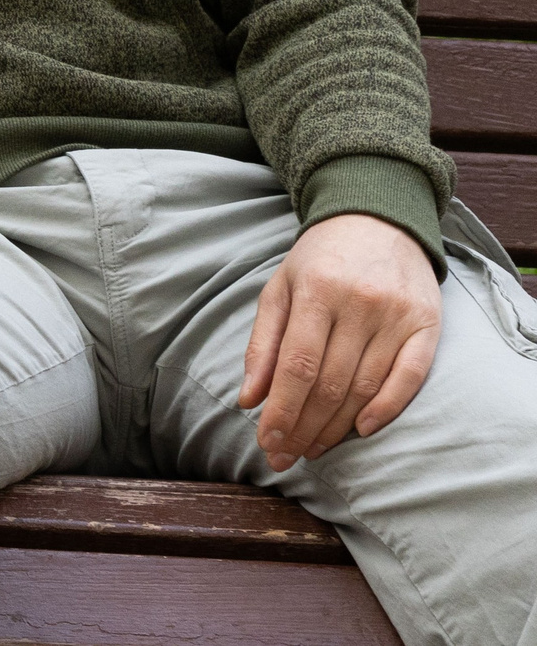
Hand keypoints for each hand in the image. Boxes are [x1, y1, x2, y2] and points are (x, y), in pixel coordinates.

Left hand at [238, 211, 441, 469]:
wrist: (377, 219)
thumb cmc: (319, 260)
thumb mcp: (280, 288)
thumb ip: (263, 343)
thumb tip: (249, 398)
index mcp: (316, 291)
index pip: (296, 366)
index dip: (281, 410)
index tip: (267, 441)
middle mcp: (360, 304)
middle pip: (330, 383)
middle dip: (304, 427)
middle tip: (286, 456)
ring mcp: (397, 315)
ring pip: (365, 386)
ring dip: (337, 427)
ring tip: (313, 449)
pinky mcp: (428, 324)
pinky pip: (410, 377)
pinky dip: (387, 408)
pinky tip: (362, 430)